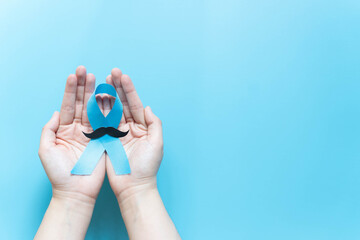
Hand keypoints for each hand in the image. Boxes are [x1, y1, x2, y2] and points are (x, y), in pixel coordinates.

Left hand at [38, 66, 104, 203]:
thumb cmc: (58, 173)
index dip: (70, 90)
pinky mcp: (103, 140)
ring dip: (97, 94)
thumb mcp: (46, 150)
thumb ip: (49, 129)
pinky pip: (106, 122)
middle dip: (84, 87)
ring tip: (100, 78)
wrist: (76, 191)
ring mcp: (92, 133)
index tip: (74, 75)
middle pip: (81, 103)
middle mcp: (78, 129)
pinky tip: (109, 96)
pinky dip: (108, 109)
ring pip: (94, 110)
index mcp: (64, 130)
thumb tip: (56, 112)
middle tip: (86, 71)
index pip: (67, 105)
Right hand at [102, 68, 162, 202]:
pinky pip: (102, 123)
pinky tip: (94, 99)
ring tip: (102, 81)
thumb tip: (148, 108)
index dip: (129, 90)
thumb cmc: (147, 167)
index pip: (135, 104)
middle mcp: (131, 127)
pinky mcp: (107, 140)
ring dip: (107, 96)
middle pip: (123, 104)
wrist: (133, 187)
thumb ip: (155, 124)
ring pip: (112, 110)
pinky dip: (98, 111)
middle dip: (117, 88)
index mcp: (143, 126)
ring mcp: (118, 133)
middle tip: (111, 73)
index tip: (122, 76)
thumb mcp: (156, 144)